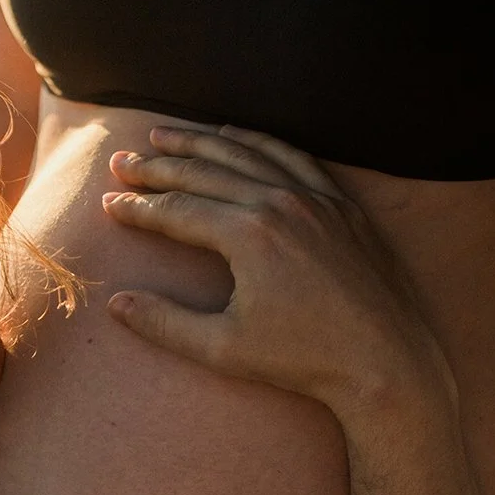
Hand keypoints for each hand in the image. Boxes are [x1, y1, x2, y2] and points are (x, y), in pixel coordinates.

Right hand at [101, 125, 454, 410]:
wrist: (386, 360)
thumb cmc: (304, 360)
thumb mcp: (224, 349)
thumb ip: (165, 323)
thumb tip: (117, 303)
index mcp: (248, 234)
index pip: (177, 210)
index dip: (138, 208)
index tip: (108, 204)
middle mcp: (280, 203)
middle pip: (204, 172)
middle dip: (157, 166)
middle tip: (121, 161)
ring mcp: (315, 198)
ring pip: (245, 153)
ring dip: (200, 142)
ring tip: (163, 134)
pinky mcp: (341, 204)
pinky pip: (292, 156)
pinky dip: (257, 141)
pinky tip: (233, 135)